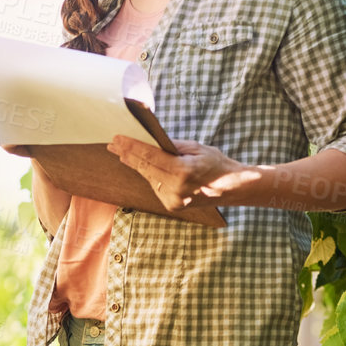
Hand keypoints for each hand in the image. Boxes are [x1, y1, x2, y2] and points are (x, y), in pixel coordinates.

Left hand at [106, 135, 263, 210]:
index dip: (131, 147)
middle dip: (127, 155)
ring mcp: (173, 200)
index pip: (150, 157)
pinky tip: (140, 166)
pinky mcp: (172, 206)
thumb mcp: (196, 148)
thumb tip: (149, 141)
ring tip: (122, 153)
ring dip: (136, 165)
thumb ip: (171, 147)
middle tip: (112, 144)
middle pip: (144, 168)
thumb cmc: (217, 164)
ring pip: (148, 178)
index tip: (117, 139)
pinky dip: (149, 175)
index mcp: (183, 172)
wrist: (232, 188)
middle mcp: (176, 189)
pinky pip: (155, 186)